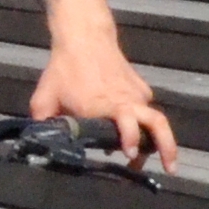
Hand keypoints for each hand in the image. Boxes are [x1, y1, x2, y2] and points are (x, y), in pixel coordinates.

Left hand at [29, 40, 177, 168]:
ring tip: (164, 160)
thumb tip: (40, 144)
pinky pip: (145, 109)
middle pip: (157, 124)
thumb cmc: (64, 70)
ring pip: (155, 120)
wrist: (84, 38)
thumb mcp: (44, 99)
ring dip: (161, 142)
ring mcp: (137, 95)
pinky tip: (133, 130)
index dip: (131, 142)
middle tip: (169, 169)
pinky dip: (143, 122)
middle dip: (166, 148)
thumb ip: (44, 125)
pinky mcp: (141, 87)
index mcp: (104, 108)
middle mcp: (127, 103)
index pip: (127, 128)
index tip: (128, 156)